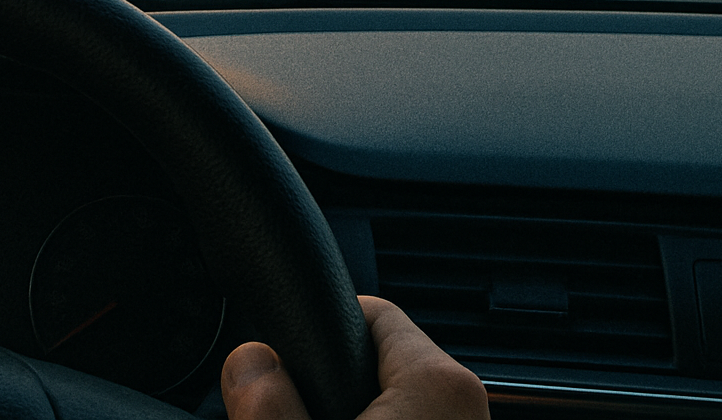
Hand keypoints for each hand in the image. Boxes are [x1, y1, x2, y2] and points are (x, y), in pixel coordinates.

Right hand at [222, 295, 488, 419]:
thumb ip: (271, 408)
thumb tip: (249, 364)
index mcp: (439, 385)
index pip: (370, 311)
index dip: (314, 328)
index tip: (280, 353)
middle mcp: (472, 411)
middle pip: (377, 365)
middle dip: (326, 386)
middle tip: (287, 416)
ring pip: (392, 409)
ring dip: (351, 415)